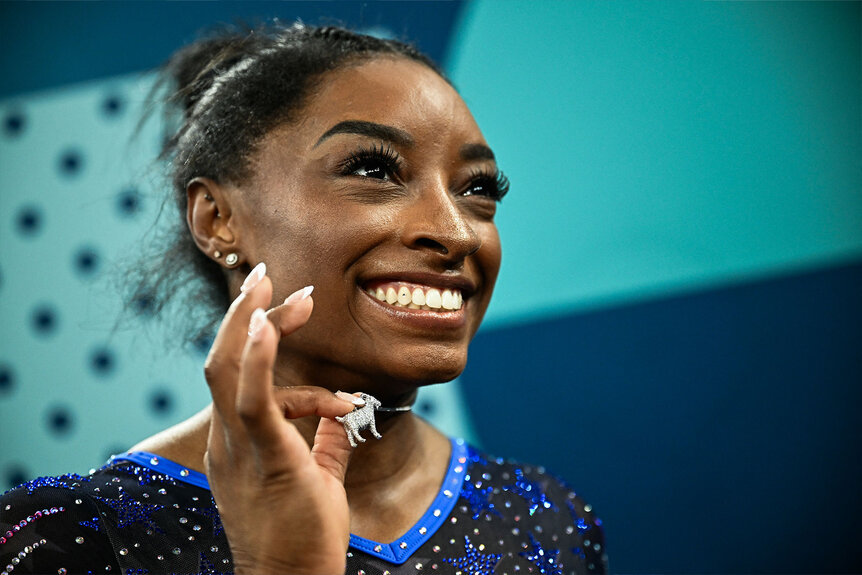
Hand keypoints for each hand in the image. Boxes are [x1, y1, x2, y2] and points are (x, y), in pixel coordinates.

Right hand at [203, 263, 360, 574]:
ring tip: (268, 283)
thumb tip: (340, 416)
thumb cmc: (305, 536)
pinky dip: (260, 359)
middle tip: (267, 275)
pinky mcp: (263, 457)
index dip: (258, 336)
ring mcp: (237, 448)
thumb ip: (323, 442)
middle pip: (223, 360)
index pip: (238, 374)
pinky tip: (271, 326)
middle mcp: (227, 439)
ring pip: (225, 369)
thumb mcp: (315, 477)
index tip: (286, 307)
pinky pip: (252, 400)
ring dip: (248, 321)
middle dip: (244, 314)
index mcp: (237, 441)